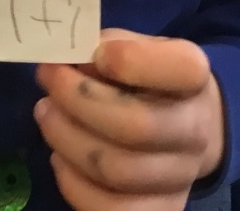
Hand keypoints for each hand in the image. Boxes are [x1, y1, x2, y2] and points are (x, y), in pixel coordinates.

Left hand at [36, 29, 224, 210]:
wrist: (183, 122)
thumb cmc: (144, 75)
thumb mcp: (129, 45)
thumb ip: (101, 45)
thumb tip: (62, 57)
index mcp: (193, 77)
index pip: (182, 68)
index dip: (131, 60)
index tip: (95, 53)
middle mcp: (195, 130)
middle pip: (136, 127)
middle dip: (77, 100)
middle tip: (47, 79)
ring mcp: (180, 176)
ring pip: (117, 172)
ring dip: (66, 139)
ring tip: (45, 113)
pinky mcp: (161, 207)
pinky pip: (111, 209)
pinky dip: (73, 184)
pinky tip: (59, 157)